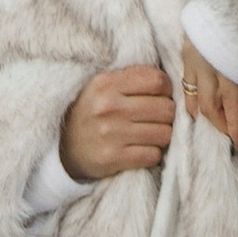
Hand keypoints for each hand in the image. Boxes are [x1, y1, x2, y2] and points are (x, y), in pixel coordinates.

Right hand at [60, 65, 176, 179]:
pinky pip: (153, 155)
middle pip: (165, 108)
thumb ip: (132, 79)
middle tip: (156, 118)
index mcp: (106, 83)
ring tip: (150, 134)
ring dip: (162, 135)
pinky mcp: (113, 157)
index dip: (166, 88)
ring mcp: (111, 133)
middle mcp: (108, 106)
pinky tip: (141, 149)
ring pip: (164, 133)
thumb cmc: (91, 112)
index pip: (157, 80)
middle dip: (166, 114)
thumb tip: (174, 83)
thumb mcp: (102, 87)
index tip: (160, 95)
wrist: (63, 147)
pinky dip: (152, 153)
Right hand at [179, 43, 237, 153]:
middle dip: (223, 127)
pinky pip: (186, 82)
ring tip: (219, 126)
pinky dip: (192, 98)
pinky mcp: (185, 49)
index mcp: (230, 64)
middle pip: (210, 107)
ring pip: (193, 97)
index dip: (235, 128)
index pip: (231, 106)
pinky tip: (200, 106)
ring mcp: (193, 57)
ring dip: (205, 116)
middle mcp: (208, 65)